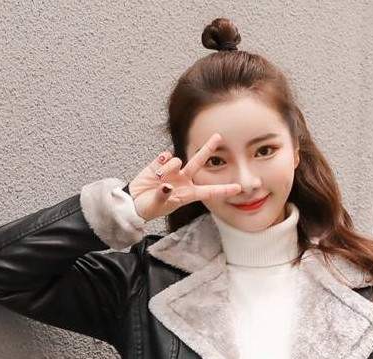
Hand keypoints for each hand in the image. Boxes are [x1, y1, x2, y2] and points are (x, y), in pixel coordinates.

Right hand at [127, 132, 241, 221]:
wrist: (134, 202)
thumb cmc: (149, 208)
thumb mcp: (156, 206)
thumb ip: (162, 196)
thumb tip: (166, 185)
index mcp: (187, 194)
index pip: (209, 192)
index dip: (223, 190)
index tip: (238, 188)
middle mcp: (183, 181)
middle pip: (198, 163)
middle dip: (207, 149)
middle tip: (218, 136)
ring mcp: (172, 171)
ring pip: (177, 160)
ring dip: (168, 168)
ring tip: (157, 180)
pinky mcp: (160, 163)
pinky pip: (165, 156)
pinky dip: (160, 162)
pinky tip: (155, 171)